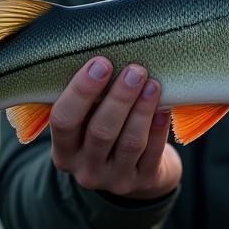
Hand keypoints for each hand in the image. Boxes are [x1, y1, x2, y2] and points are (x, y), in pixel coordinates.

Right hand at [49, 56, 180, 199]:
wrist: (133, 171)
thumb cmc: (104, 130)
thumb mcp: (86, 121)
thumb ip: (86, 97)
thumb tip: (100, 47)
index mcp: (64, 150)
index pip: (63, 120)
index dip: (80, 91)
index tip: (100, 62)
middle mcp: (85, 169)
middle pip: (100, 132)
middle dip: (119, 98)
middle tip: (135, 70)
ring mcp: (115, 179)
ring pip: (130, 143)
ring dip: (142, 110)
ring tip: (153, 83)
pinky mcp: (143, 181)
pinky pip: (153, 153)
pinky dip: (159, 128)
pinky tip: (165, 108)